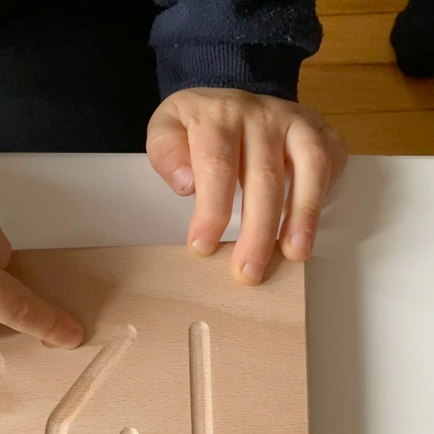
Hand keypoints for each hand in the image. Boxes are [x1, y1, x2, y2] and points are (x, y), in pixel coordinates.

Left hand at [147, 88, 346, 284]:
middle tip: (249, 271)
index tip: (203, 246)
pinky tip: (309, 228)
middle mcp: (262, 115)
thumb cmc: (198, 127)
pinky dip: (325, 195)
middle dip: (258, 230)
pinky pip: (332, 161)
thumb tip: (188, 184)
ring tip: (295, 253)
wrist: (229, 98)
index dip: (212, 209)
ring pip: (309, 166)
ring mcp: (296, 121)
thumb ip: (166, 152)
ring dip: (304, 214)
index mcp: (219, 116)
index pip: (218, 165)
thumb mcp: (166, 129)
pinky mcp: (320, 131)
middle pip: (264, 176)